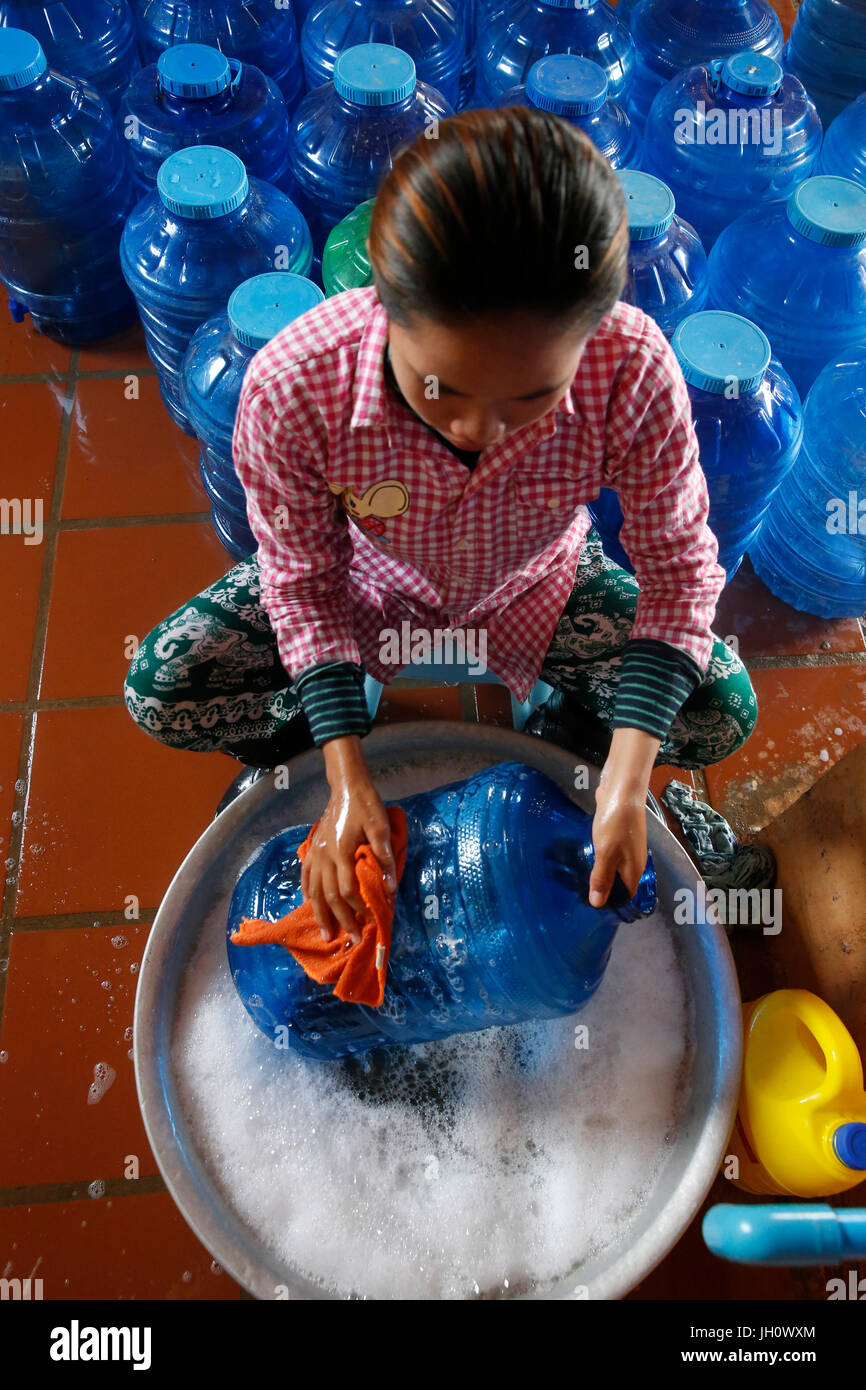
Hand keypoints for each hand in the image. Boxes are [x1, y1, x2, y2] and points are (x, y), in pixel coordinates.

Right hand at [301, 736, 395, 940]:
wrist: (347, 786)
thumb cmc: (366, 805)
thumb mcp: (381, 828)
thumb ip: (384, 857)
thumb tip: (390, 888)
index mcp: (341, 852)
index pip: (347, 890)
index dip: (359, 908)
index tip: (370, 921)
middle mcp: (324, 856)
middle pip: (329, 896)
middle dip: (341, 920)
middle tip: (351, 940)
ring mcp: (316, 853)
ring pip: (314, 890)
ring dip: (320, 914)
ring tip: (327, 934)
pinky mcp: (313, 848)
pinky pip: (305, 876)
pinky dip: (307, 893)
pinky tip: (309, 905)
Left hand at [589, 727, 658, 906]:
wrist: (623, 789)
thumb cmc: (615, 824)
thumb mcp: (605, 854)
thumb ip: (601, 878)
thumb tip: (598, 904)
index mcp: (634, 870)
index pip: (626, 896)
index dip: (612, 903)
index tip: (591, 908)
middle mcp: (634, 861)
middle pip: (620, 883)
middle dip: (604, 889)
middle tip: (580, 894)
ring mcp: (627, 846)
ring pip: (614, 867)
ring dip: (600, 873)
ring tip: (579, 879)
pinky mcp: (619, 834)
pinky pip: (609, 853)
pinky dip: (600, 858)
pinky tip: (586, 856)